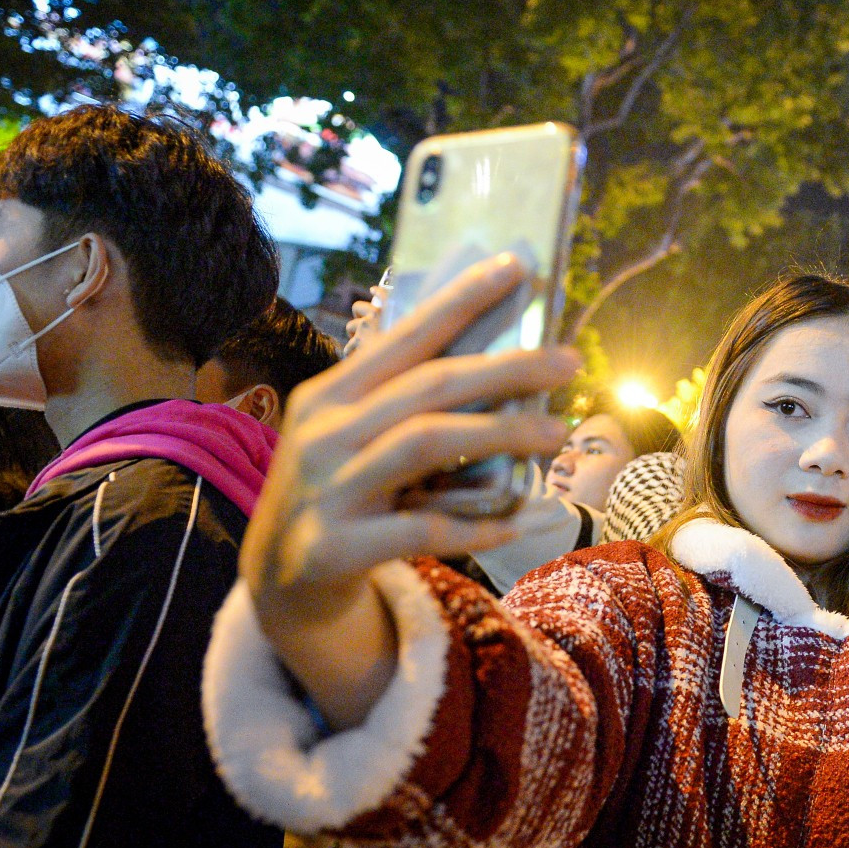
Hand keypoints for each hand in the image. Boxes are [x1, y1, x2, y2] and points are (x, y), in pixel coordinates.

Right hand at [243, 255, 578, 725]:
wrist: (279, 580)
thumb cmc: (337, 490)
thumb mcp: (354, 434)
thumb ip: (406, 399)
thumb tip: (503, 359)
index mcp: (331, 393)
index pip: (407, 336)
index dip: (462, 299)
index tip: (517, 267)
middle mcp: (324, 432)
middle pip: (430, 386)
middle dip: (505, 368)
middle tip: (569, 361)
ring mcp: (326, 488)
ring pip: (425, 443)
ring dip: (500, 434)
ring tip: (555, 434)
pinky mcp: (335, 545)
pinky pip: (422, 528)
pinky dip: (475, 526)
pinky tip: (517, 522)